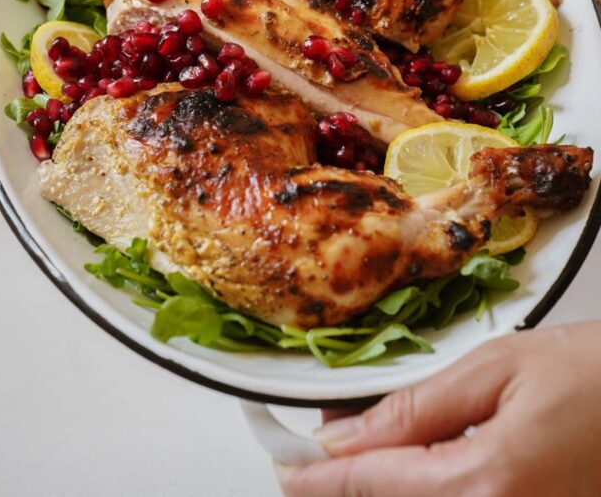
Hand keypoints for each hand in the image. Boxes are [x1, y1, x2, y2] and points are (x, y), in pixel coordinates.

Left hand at [276, 322, 600, 496]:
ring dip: (386, 484)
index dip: (318, 478)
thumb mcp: (497, 368)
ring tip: (360, 447)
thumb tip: (347, 436)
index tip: (283, 468)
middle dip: (349, 480)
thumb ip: (416, 408)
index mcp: (485, 484)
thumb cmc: (595, 374)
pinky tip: (415, 461)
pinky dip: (425, 488)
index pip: (372, 484)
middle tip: (317, 448)